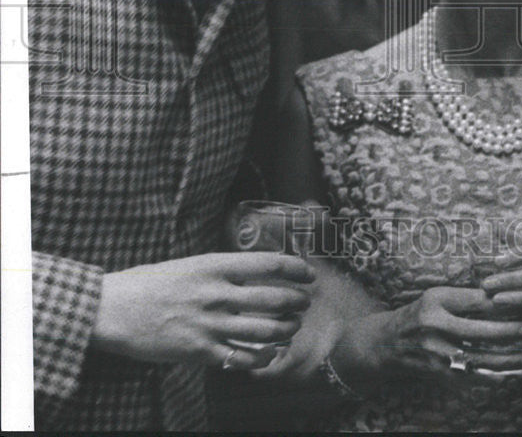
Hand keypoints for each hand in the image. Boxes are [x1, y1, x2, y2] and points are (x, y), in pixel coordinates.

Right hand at [91, 252, 314, 371]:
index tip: (308, 274)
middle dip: (297, 302)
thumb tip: (255, 271)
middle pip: (274, 298)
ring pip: (264, 329)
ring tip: (292, 326)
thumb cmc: (152, 283)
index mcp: (215, 265)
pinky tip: (269, 353)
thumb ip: (223, 268)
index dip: (295, 269)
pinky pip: (241, 357)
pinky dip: (262, 357)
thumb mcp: (191, 264)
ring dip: (286, 329)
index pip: (268, 263)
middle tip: (305, 302)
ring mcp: (209, 323)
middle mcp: (217, 293)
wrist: (114, 310)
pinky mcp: (199, 351)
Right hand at [363, 286, 521, 381]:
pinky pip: (473, 377)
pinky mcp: (440, 374)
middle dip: (510, 333)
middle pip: (480, 331)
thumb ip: (467, 297)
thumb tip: (506, 295)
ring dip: (510, 359)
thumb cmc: (421, 313)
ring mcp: (437, 353)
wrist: (388, 343)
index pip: (475, 302)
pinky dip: (496, 377)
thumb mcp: (437, 296)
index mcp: (436, 301)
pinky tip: (515, 374)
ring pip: (480, 359)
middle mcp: (435, 327)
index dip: (503, 304)